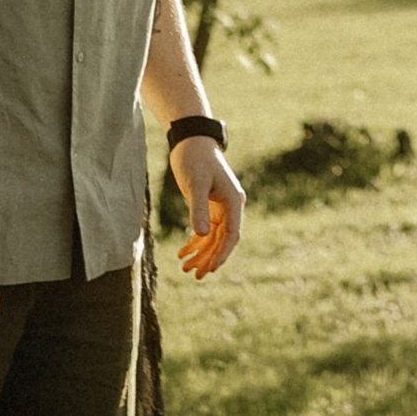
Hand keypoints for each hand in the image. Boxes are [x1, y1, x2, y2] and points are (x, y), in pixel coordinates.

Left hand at [167, 133, 243, 280]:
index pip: (232, 234)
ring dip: (201, 253)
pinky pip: (205, 230)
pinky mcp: (209, 206)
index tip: (211, 268)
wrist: (191, 141)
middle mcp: (230, 207)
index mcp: (233, 201)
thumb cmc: (195, 158)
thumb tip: (202, 235)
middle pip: (222, 239)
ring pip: (213, 238)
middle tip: (195, 275)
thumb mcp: (195, 184)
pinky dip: (195, 242)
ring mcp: (220, 208)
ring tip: (185, 268)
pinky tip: (183, 252)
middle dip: (209, 258)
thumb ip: (199, 209)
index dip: (222, 253)